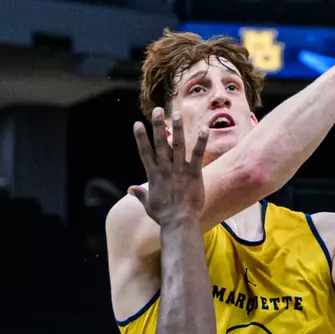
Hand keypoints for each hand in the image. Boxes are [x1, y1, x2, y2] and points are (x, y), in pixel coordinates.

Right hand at [128, 109, 208, 226]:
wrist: (179, 223)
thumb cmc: (164, 216)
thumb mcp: (148, 205)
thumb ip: (140, 194)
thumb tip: (130, 190)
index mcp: (154, 176)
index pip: (145, 152)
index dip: (141, 138)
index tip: (137, 124)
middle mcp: (165, 169)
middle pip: (160, 143)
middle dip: (158, 126)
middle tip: (157, 110)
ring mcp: (179, 170)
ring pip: (178, 145)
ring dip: (178, 128)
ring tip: (177, 113)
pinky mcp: (193, 173)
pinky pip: (197, 155)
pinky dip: (201, 142)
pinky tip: (204, 129)